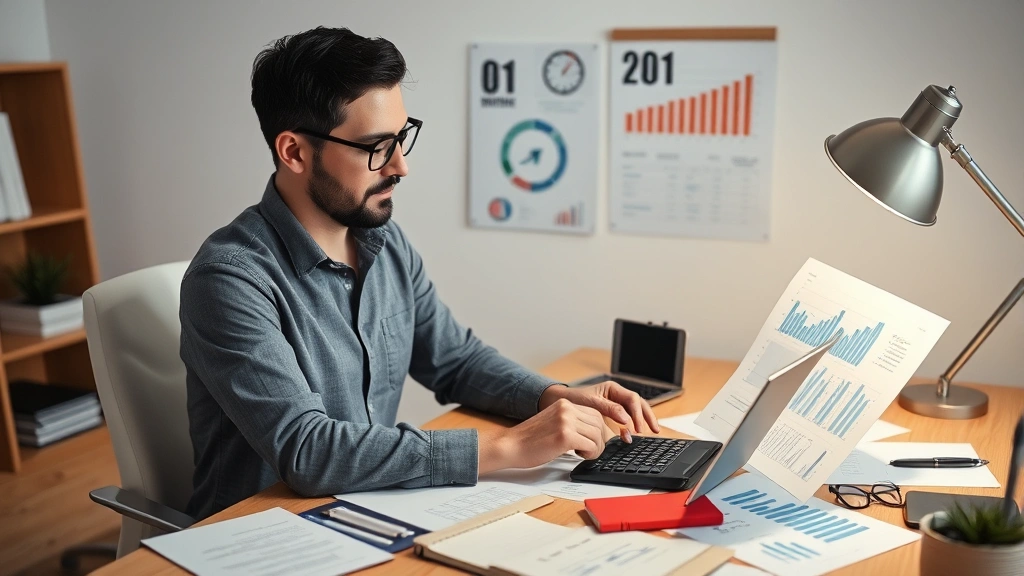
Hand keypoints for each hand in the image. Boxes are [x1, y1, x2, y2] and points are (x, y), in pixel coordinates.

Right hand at [478, 399, 608, 472]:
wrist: (510, 446)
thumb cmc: (529, 440)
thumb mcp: (553, 423)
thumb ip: (572, 423)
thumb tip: (594, 432)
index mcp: (564, 404)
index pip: (595, 413)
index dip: (598, 430)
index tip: (594, 441)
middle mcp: (566, 409)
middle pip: (599, 423)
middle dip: (599, 440)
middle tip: (590, 450)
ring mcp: (566, 421)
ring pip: (598, 435)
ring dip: (595, 448)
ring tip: (582, 453)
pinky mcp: (565, 436)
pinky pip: (591, 445)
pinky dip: (590, 454)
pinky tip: (578, 455)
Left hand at [538, 382, 659, 439]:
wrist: (558, 403)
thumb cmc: (573, 400)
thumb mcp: (590, 403)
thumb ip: (609, 409)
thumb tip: (626, 419)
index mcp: (613, 389)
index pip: (632, 399)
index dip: (637, 413)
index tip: (635, 427)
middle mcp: (617, 396)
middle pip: (639, 404)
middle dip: (647, 416)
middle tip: (653, 430)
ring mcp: (615, 406)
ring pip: (635, 412)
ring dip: (643, 422)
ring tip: (650, 432)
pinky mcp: (611, 417)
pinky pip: (626, 421)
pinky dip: (631, 428)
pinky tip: (632, 436)